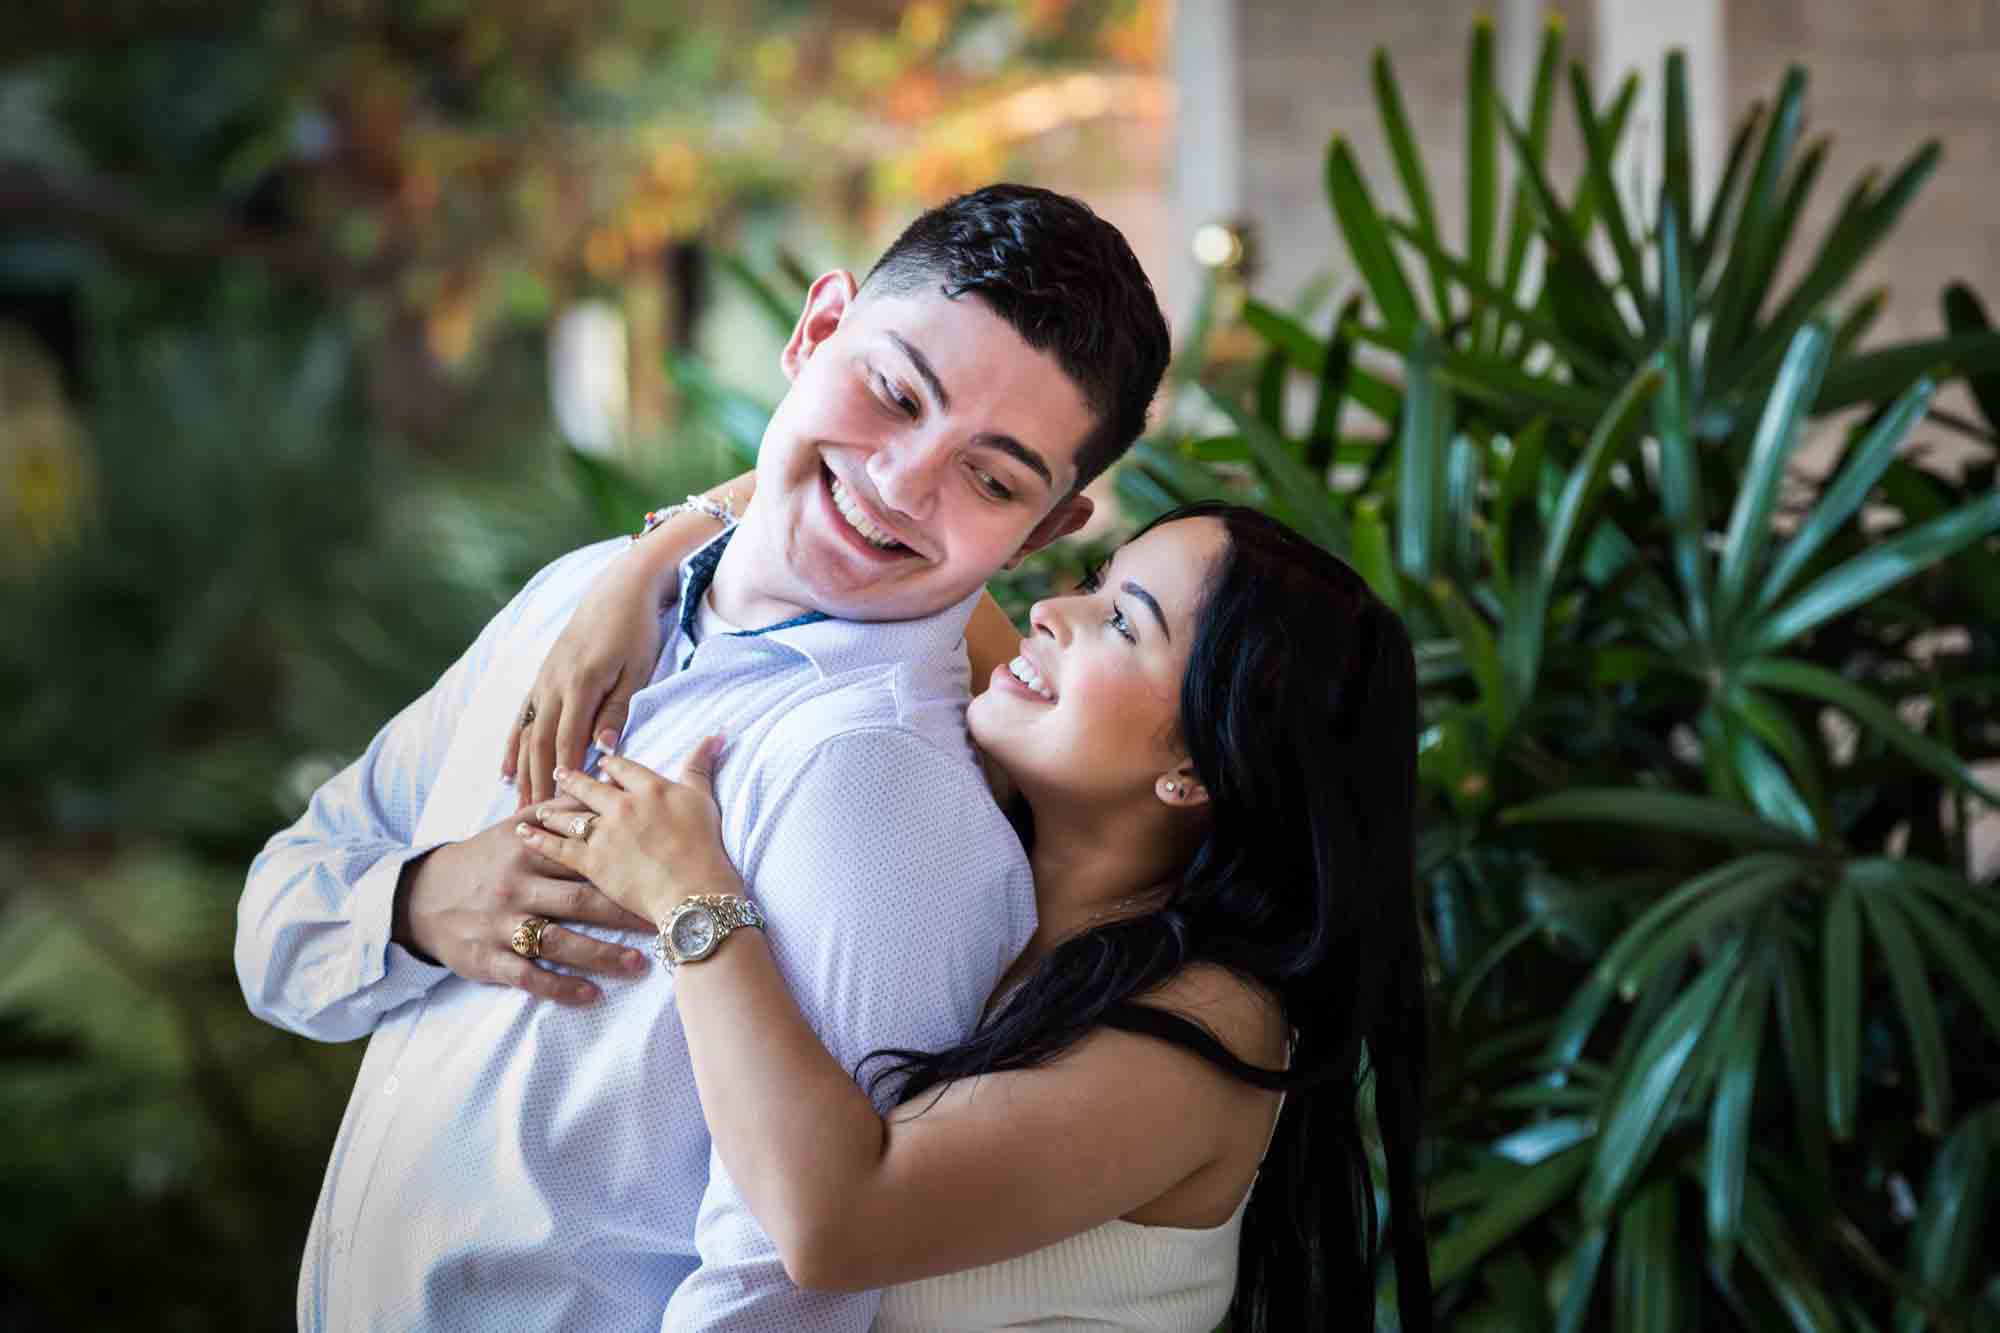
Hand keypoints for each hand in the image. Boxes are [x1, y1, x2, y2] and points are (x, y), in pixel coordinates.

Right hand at [396, 810, 657, 1004]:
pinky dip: (561, 987)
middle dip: (624, 913)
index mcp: (528, 851)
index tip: (663, 874)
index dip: (625, 864)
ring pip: (560, 941)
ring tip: (640, 965)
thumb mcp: (513, 827)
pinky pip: (530, 976)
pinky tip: (592, 995)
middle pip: (580, 900)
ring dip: (602, 955)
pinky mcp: (490, 958)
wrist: (422, 896)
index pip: (584, 857)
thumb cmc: (484, 859)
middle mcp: (518, 887)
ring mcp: (503, 924)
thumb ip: (558, 810)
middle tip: (665, 922)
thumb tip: (606, 782)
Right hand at [502, 553, 673, 806]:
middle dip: (536, 785)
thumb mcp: (636, 672)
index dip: (562, 779)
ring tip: (518, 806)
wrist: (618, 589)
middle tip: (532, 822)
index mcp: (580, 685)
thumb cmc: (635, 630)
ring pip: (528, 734)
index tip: (560, 812)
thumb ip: (617, 711)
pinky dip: (513, 746)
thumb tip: (602, 751)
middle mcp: (553, 684)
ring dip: (522, 772)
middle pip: (541, 744)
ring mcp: (543, 680)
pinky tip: (506, 771)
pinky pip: (522, 717)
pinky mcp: (541, 676)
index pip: (568, 742)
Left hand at [515, 738, 740, 928]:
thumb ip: (701, 766)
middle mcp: (622, 805)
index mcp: (649, 788)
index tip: (600, 763)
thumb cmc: (705, 847)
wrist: (694, 891)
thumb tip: (715, 734)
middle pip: (589, 787)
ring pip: (570, 816)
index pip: (623, 768)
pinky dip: (538, 839)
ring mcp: (604, 833)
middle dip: (572, 780)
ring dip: (551, 810)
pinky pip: (558, 847)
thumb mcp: (704, 799)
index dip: (610, 765)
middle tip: (558, 773)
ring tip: (537, 806)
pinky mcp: (591, 862)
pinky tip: (523, 832)